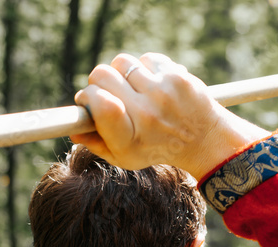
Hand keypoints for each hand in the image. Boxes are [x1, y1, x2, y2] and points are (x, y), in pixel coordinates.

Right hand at [71, 53, 269, 179]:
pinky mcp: (177, 76)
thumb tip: (72, 129)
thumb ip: (96, 143)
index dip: (87, 97)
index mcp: (129, 138)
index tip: (87, 101)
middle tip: (106, 92)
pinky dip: (144, 68)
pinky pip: (145, 59)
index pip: (100, 105)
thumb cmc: (156, 148)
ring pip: (121, 62)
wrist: (204, 141)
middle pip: (102, 76)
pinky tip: (151, 83)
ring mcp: (163, 92)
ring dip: (120, 72)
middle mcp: (147, 115)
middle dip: (97, 82)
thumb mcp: (125, 157)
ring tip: (130, 87)